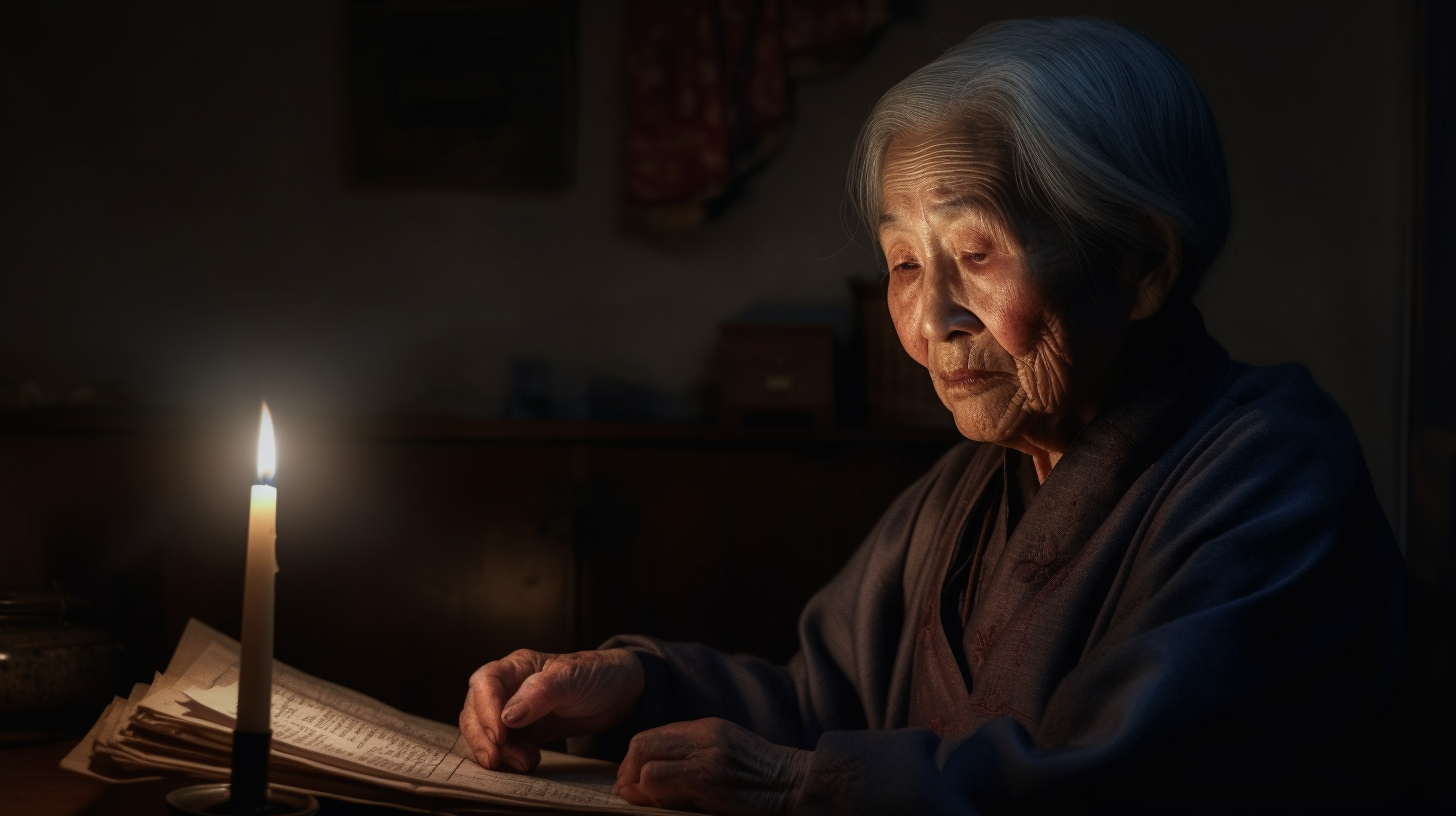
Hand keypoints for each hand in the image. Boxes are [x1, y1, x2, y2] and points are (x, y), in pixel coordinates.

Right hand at [459, 648, 643, 772]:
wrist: (619, 693)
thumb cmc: (596, 675)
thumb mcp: (572, 678)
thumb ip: (540, 693)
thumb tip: (508, 716)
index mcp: (517, 666)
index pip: (485, 683)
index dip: (485, 710)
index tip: (499, 735)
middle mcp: (508, 688)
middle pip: (474, 710)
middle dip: (481, 737)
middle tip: (496, 759)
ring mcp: (514, 712)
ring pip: (484, 732)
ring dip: (496, 751)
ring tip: (523, 762)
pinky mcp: (524, 732)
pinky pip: (503, 747)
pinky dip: (508, 758)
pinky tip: (528, 762)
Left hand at [615, 718, 809, 815]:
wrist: (799, 786)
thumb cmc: (765, 783)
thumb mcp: (726, 760)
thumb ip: (692, 761)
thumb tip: (647, 780)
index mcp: (707, 729)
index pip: (652, 736)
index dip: (633, 761)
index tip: (631, 783)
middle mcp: (704, 735)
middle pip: (642, 744)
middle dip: (627, 771)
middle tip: (628, 794)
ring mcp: (707, 755)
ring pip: (645, 761)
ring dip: (637, 786)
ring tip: (644, 802)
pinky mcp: (710, 778)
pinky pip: (659, 779)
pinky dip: (651, 794)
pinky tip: (661, 805)